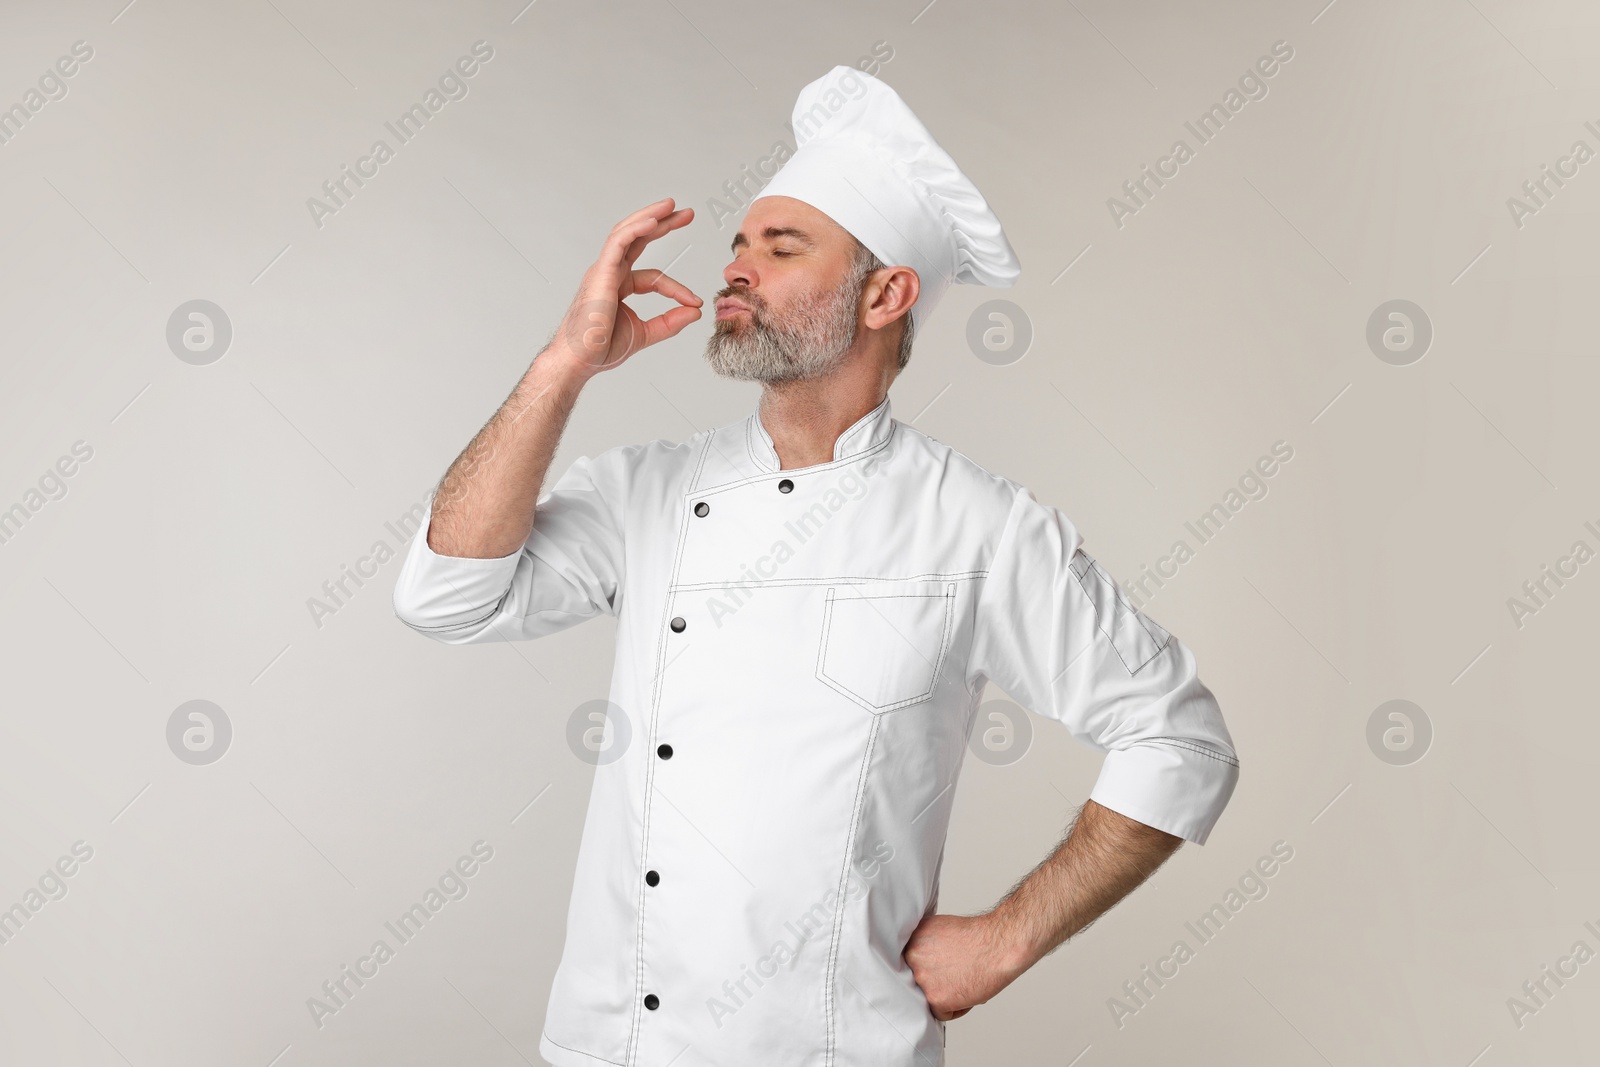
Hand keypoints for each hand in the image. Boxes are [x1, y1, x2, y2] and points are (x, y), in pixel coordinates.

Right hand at [547, 198, 702, 378]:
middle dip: (662, 224)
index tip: (695, 301)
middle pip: (638, 240)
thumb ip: (670, 322)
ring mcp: (604, 270)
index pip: (654, 278)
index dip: (676, 288)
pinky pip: (619, 243)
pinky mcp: (601, 272)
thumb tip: (695, 311)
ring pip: (627, 233)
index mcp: (619, 286)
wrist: (581, 361)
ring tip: (672, 206)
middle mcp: (610, 273)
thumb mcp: (645, 333)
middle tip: (686, 213)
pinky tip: (654, 221)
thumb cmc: (601, 348)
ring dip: (650, 217)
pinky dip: (636, 229)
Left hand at [903, 912, 1026, 1021]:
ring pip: (929, 998)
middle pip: (919, 981)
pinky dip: (957, 1009)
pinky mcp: (935, 998)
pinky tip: (968, 992)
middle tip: (955, 975)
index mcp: (912, 940)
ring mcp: (922, 978)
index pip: (910, 964)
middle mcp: (912, 958)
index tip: (941, 969)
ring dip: (946, 995)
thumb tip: (921, 961)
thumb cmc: (978, 938)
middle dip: (937, 981)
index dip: (930, 969)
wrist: (997, 946)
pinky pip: (941, 1014)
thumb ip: (925, 945)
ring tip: (963, 980)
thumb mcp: (940, 929)